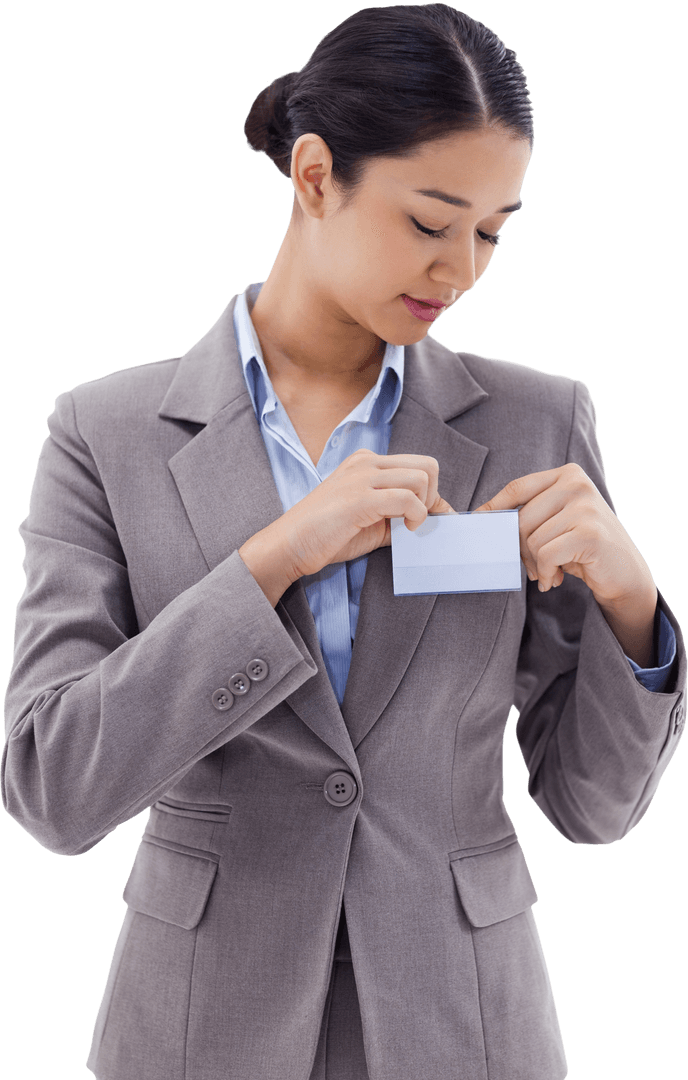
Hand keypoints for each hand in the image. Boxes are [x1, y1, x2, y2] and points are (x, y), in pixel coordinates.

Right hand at [279, 448, 454, 579]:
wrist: (289, 545)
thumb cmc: (327, 535)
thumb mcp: (372, 519)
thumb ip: (401, 512)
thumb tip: (439, 515)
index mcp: (366, 462)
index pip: (418, 465)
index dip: (432, 494)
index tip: (427, 519)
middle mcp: (366, 462)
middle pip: (427, 465)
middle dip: (433, 496)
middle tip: (416, 521)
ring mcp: (362, 477)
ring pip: (421, 478)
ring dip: (424, 506)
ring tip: (407, 526)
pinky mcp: (360, 498)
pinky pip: (406, 498)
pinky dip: (415, 516)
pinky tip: (402, 530)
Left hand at [472, 462, 655, 607]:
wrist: (624, 573)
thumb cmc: (583, 547)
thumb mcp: (556, 522)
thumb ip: (531, 514)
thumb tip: (483, 520)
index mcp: (567, 474)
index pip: (518, 488)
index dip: (493, 507)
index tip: (475, 522)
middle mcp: (577, 484)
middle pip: (520, 519)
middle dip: (519, 549)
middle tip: (533, 567)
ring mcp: (585, 506)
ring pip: (531, 539)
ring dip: (534, 564)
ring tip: (548, 573)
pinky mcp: (589, 533)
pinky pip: (546, 555)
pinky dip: (546, 572)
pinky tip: (554, 579)